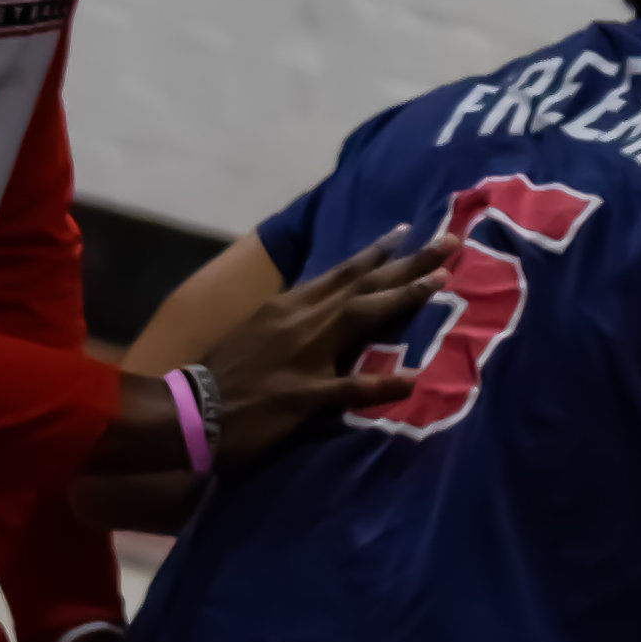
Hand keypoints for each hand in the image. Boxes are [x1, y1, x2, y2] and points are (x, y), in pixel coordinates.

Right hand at [81, 229, 450, 484]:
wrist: (190, 408)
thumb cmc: (221, 374)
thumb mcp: (256, 331)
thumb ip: (290, 319)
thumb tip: (316, 310)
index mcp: (290, 306)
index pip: (342, 273)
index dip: (378, 254)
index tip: (410, 233)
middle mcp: (302, 320)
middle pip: (364, 284)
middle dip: (409, 263)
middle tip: (450, 243)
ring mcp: (305, 356)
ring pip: (362, 317)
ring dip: (403, 298)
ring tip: (442, 283)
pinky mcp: (303, 395)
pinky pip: (348, 388)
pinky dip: (380, 384)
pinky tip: (411, 381)